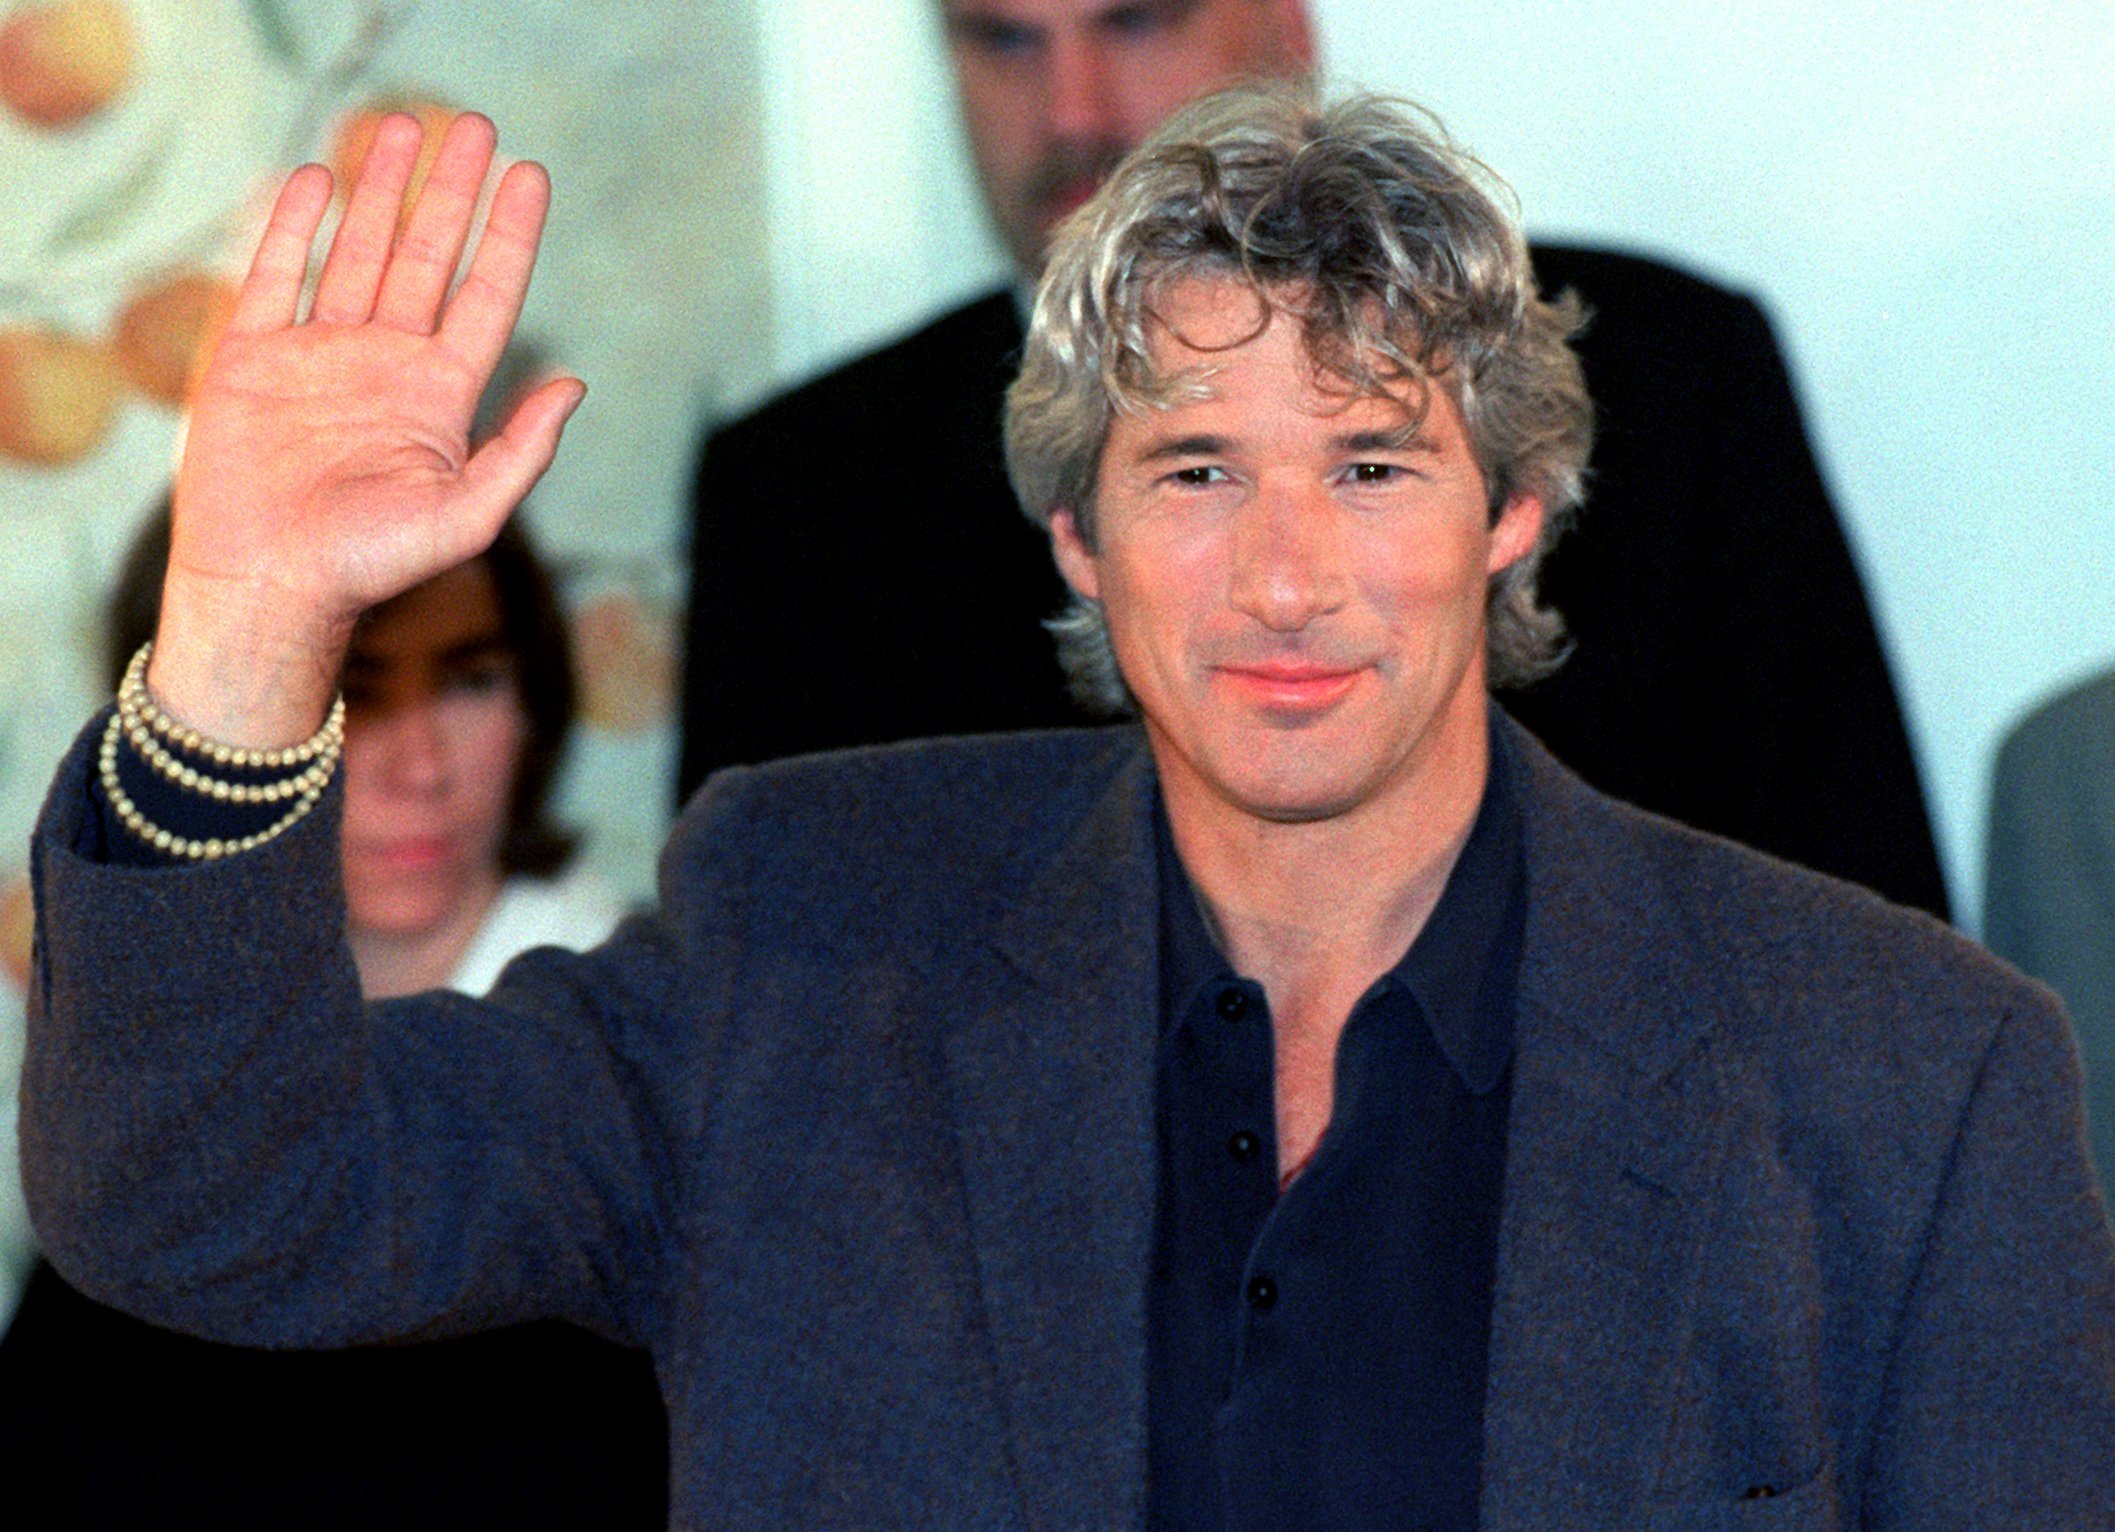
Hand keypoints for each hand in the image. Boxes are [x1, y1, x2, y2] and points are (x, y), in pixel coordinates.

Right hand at [152, 112, 581, 746]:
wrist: (269, 586)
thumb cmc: (371, 566)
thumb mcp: (467, 516)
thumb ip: (523, 452)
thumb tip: (575, 386)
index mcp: (439, 395)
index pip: (486, 296)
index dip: (509, 235)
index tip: (530, 174)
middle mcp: (385, 365)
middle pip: (426, 257)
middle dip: (451, 192)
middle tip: (475, 124)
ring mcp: (319, 356)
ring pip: (357, 252)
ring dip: (380, 190)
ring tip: (404, 125)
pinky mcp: (252, 359)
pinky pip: (275, 276)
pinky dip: (292, 227)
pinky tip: (314, 180)